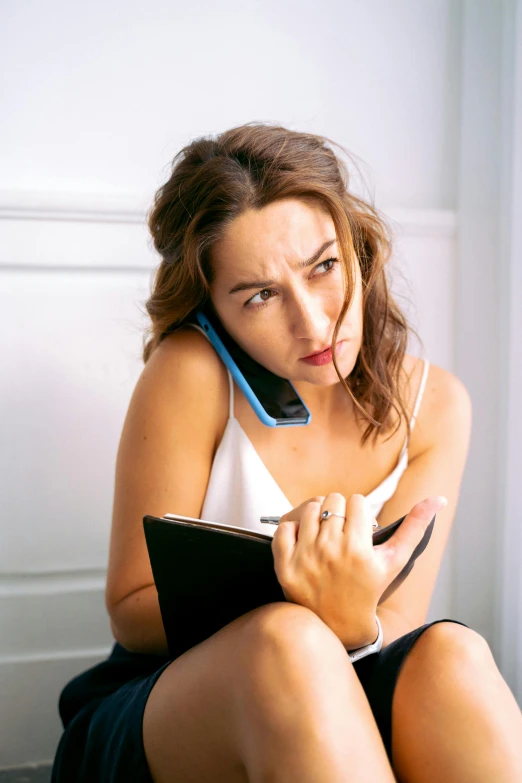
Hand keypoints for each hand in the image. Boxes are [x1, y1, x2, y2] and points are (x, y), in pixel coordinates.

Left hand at [271, 492, 446, 648]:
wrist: (340, 626)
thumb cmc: (370, 589)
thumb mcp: (395, 561)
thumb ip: (416, 527)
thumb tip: (438, 498)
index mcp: (359, 550)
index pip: (357, 501)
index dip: (359, 512)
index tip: (360, 527)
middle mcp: (332, 552)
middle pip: (333, 500)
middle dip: (339, 511)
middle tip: (342, 530)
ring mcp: (306, 558)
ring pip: (309, 508)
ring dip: (317, 516)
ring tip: (325, 534)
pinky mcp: (285, 566)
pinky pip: (285, 527)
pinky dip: (293, 529)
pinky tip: (305, 542)